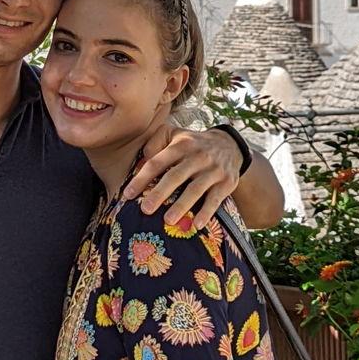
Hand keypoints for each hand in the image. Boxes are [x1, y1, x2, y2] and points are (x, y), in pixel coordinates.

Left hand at [124, 123, 243, 234]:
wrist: (230, 145)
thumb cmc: (193, 145)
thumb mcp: (174, 134)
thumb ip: (156, 142)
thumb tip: (142, 161)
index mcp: (181, 145)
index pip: (158, 162)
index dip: (142, 178)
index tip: (128, 194)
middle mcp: (198, 156)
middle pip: (176, 176)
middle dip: (160, 193)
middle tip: (145, 209)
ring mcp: (214, 169)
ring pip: (196, 189)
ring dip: (182, 206)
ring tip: (168, 220)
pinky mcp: (227, 182)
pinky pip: (216, 199)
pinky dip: (207, 212)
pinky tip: (197, 224)